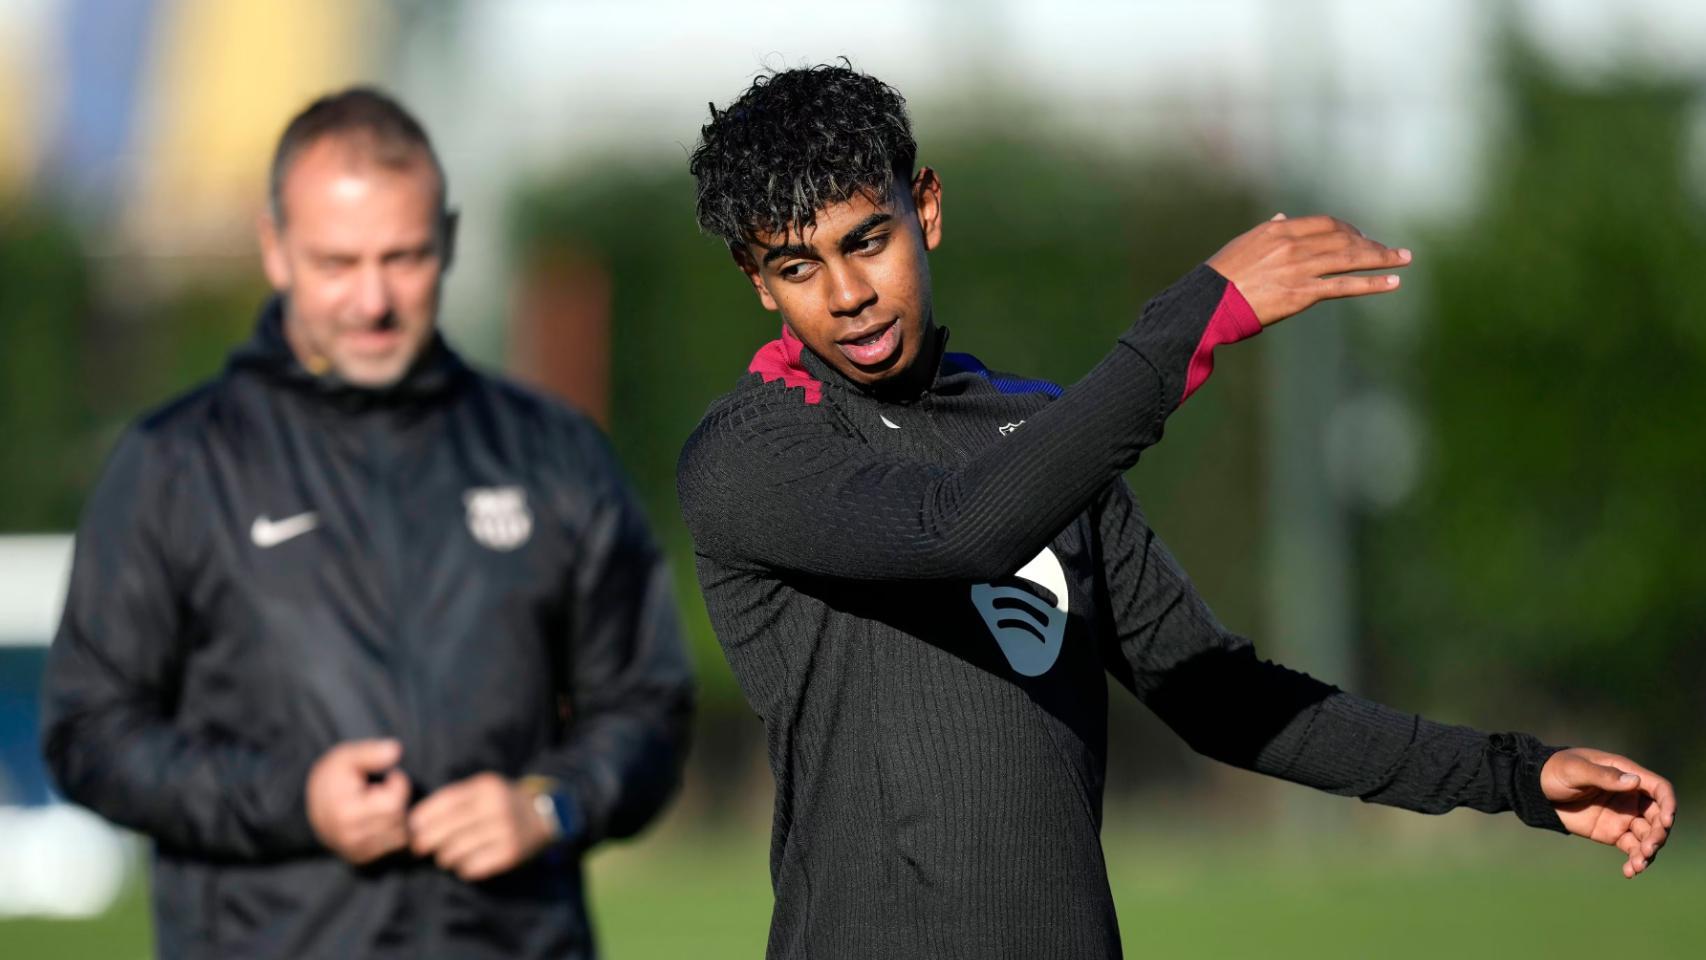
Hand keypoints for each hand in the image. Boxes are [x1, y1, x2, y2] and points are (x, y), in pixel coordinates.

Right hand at [306, 738, 411, 864]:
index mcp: (345, 813)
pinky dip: (393, 830)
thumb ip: (370, 752)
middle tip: (383, 789)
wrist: (309, 803)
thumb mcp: (347, 756)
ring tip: (380, 803)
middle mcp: (349, 838)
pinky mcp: (360, 858)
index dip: (398, 784)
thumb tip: (395, 750)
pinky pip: (394, 845)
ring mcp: (354, 851)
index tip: (389, 776)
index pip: (395, 803)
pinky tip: (378, 817)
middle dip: (398, 799)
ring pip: (401, 834)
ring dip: (398, 815)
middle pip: (400, 818)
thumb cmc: (333, 776)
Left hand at [408, 773, 554, 881]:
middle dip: (428, 840)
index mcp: (486, 788)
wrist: (544, 816)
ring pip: (457, 851)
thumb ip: (453, 800)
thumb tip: (415, 822)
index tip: (411, 828)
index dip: (424, 816)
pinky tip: (463, 863)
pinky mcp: (510, 853)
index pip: (446, 802)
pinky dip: (463, 868)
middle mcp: (496, 808)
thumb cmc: (501, 803)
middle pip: (448, 829)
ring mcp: (505, 831)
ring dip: (444, 856)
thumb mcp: (482, 790)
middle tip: (419, 848)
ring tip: (444, 856)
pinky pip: (473, 866)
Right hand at [1206, 213, 1411, 325]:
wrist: (1206, 302)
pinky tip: (1392, 282)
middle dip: (1371, 244)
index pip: (1326, 224)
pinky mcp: (1302, 294)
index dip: (1349, 230)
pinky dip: (1371, 283)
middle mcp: (1293, 245)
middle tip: (1393, 251)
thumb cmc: (1220, 276)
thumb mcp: (1243, 244)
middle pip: (1344, 239)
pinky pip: (1345, 286)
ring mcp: (1299, 269)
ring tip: (1403, 260)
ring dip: (1381, 258)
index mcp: (1279, 230)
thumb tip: (1280, 218)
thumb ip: (1267, 231)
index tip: (1362, 238)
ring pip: (1350, 259)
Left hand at [1541, 747, 1677, 878]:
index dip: (1668, 804)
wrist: (1535, 789)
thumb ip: (1604, 776)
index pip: (1659, 789)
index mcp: (1626, 774)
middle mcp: (1631, 796)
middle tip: (1648, 848)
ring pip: (1648, 836)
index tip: (1666, 822)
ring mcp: (1623, 816)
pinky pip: (1631, 849)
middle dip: (1659, 834)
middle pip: (1658, 816)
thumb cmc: (1554, 770)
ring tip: (1637, 865)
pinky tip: (1629, 872)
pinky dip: (1634, 861)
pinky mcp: (1613, 833)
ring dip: (1648, 851)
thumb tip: (1634, 781)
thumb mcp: (1576, 770)